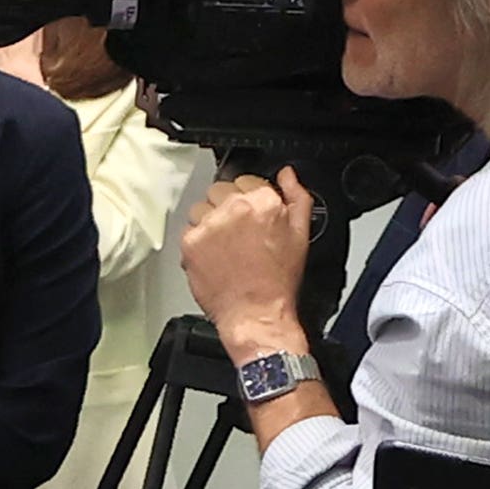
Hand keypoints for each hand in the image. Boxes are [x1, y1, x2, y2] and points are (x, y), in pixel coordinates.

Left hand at [178, 168, 318, 343]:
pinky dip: (197, 241)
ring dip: (209, 222)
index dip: (249, 199)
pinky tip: (214, 257)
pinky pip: (188, 229)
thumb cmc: (278, 282)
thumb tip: (287, 174)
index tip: (250, 216)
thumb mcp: (301, 235)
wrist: (256, 314)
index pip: (246, 180)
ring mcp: (210, 224)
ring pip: (201, 208)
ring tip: (225, 247)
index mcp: (263, 201)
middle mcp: (234, 208)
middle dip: (227, 207)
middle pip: (220, 190)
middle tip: (238, 234)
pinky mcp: (190, 241)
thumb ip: (297, 196)